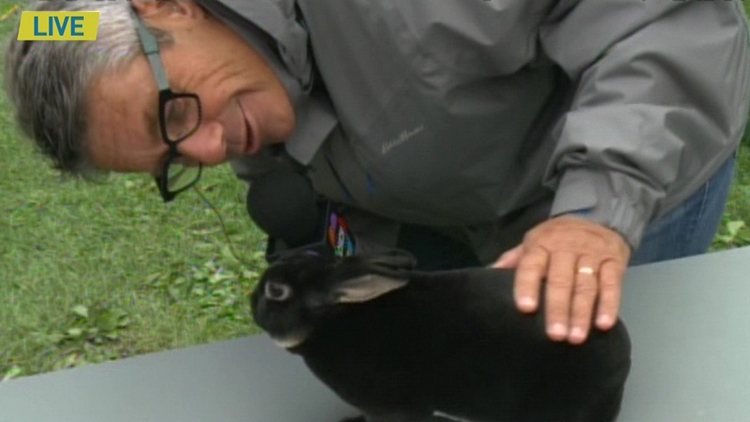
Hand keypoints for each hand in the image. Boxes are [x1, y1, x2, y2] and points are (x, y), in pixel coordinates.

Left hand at [492, 216, 630, 344]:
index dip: (527, 286)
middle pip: (561, 280)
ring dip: (581, 313)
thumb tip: (489, 273)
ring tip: (576, 337)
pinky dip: (610, 304)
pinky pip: (613, 284)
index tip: (525, 308)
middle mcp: (566, 248)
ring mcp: (592, 254)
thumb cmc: (557, 238)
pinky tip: (603, 324)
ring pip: (586, 285)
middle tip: (554, 335)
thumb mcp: (533, 241)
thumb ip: (514, 258)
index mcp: (542, 245)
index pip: (531, 265)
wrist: (597, 216)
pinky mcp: (614, 261)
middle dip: (557, 308)